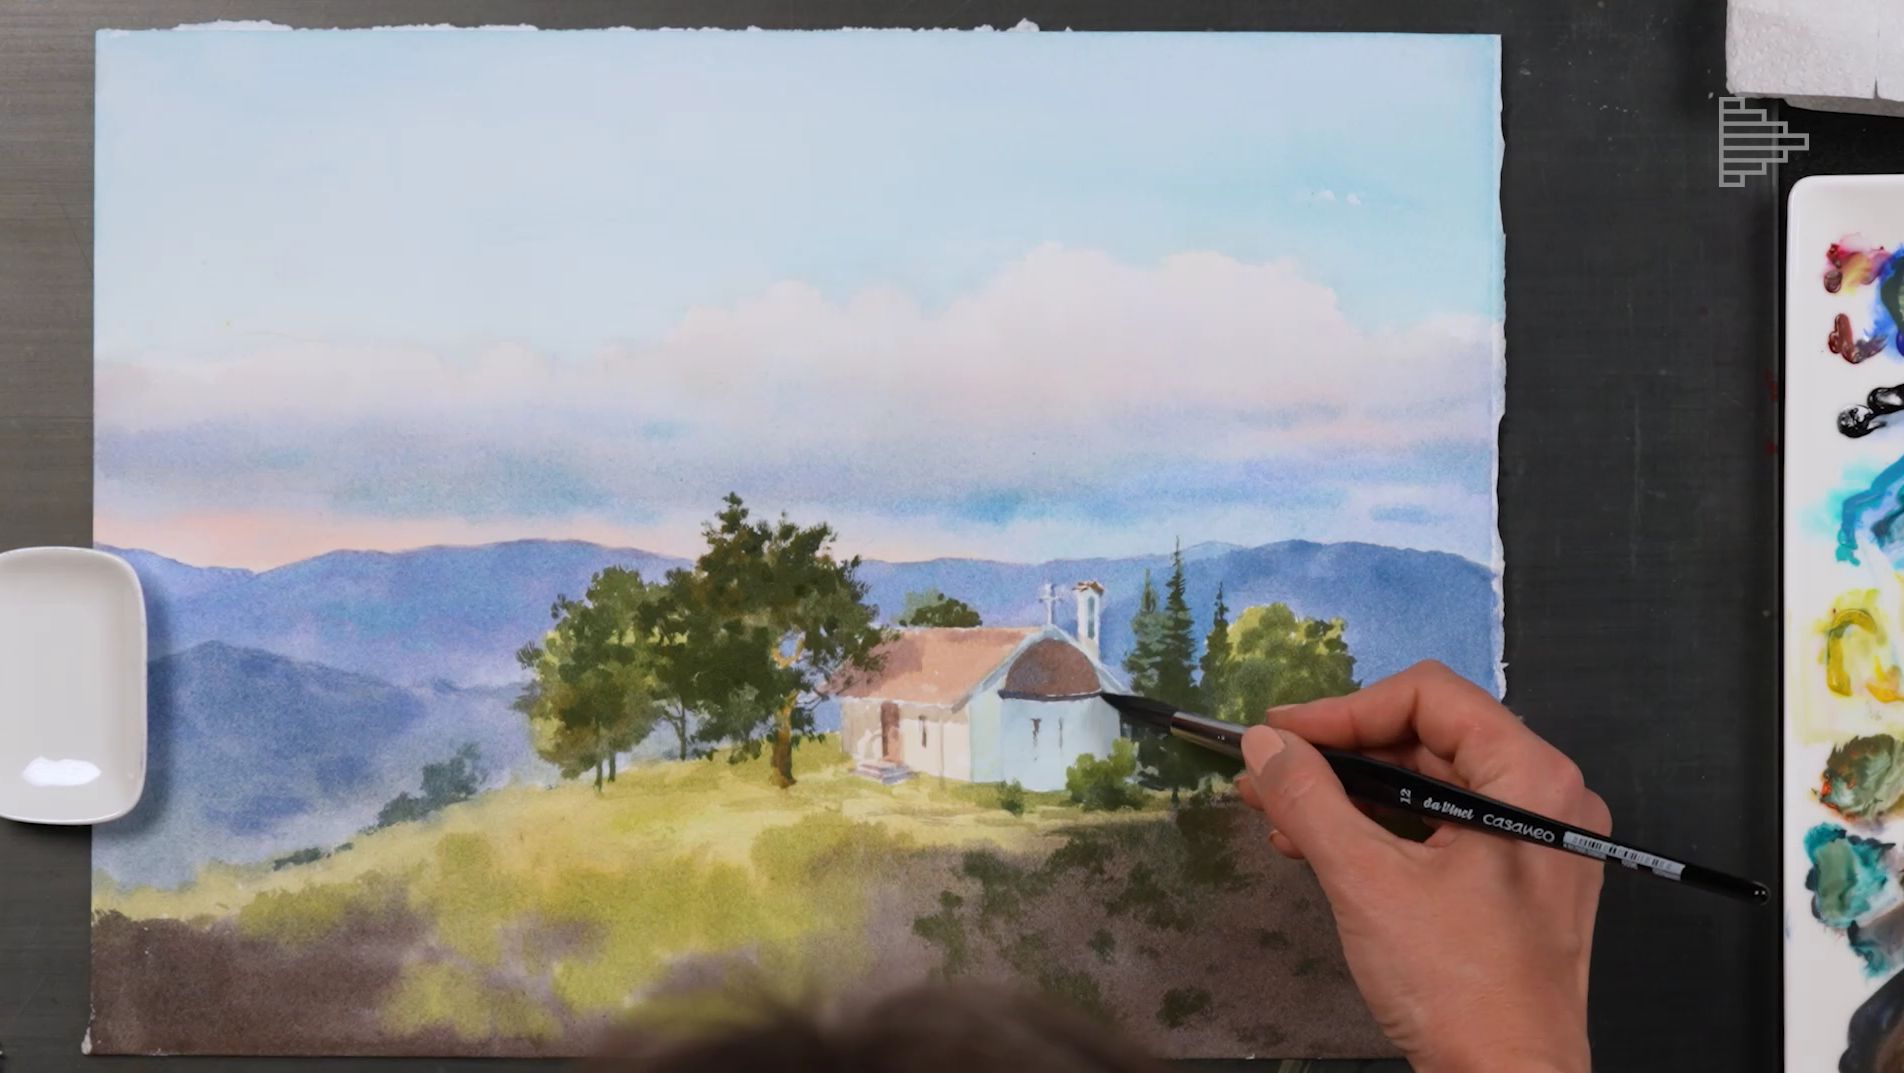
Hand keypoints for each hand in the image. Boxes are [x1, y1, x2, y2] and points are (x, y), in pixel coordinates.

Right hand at [1235, 662, 1607, 1072]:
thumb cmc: (1455, 984)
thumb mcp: (1366, 881)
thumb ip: (1309, 799)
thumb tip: (1261, 743)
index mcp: (1532, 777)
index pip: (1429, 696)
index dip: (1344, 709)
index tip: (1278, 736)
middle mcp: (1546, 798)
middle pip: (1427, 738)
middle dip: (1339, 754)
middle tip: (1267, 772)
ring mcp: (1534, 844)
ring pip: (1428, 786)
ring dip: (1348, 794)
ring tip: (1277, 813)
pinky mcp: (1516, 885)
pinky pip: (1441, 830)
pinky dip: (1379, 831)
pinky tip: (1318, 847)